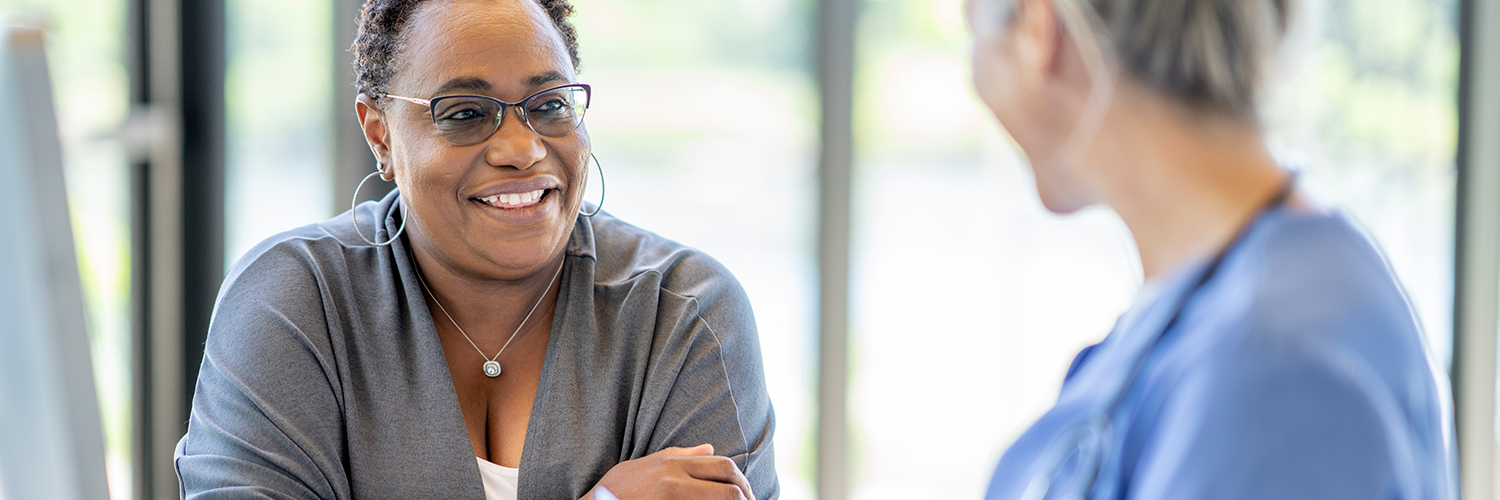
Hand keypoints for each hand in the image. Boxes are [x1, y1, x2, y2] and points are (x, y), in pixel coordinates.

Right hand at [582, 444, 753, 499]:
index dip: (742, 481)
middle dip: (746, 497)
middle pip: (730, 487)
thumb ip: (680, 455)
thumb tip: (709, 448)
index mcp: (673, 464)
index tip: (747, 493)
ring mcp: (672, 499)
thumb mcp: (646, 464)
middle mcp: (675, 480)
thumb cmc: (616, 489)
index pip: (724, 467)